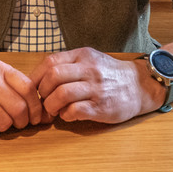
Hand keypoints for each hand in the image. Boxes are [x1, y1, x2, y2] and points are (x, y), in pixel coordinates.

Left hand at [29, 47, 163, 123]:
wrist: (140, 86)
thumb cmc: (110, 74)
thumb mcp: (90, 60)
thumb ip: (68, 65)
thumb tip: (40, 78)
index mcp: (83, 56)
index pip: (50, 61)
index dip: (36, 77)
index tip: (33, 88)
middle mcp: (89, 69)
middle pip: (53, 77)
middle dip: (41, 92)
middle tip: (43, 101)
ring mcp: (96, 88)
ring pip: (61, 94)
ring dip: (51, 105)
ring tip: (54, 110)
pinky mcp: (101, 107)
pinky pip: (74, 111)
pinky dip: (65, 115)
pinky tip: (68, 115)